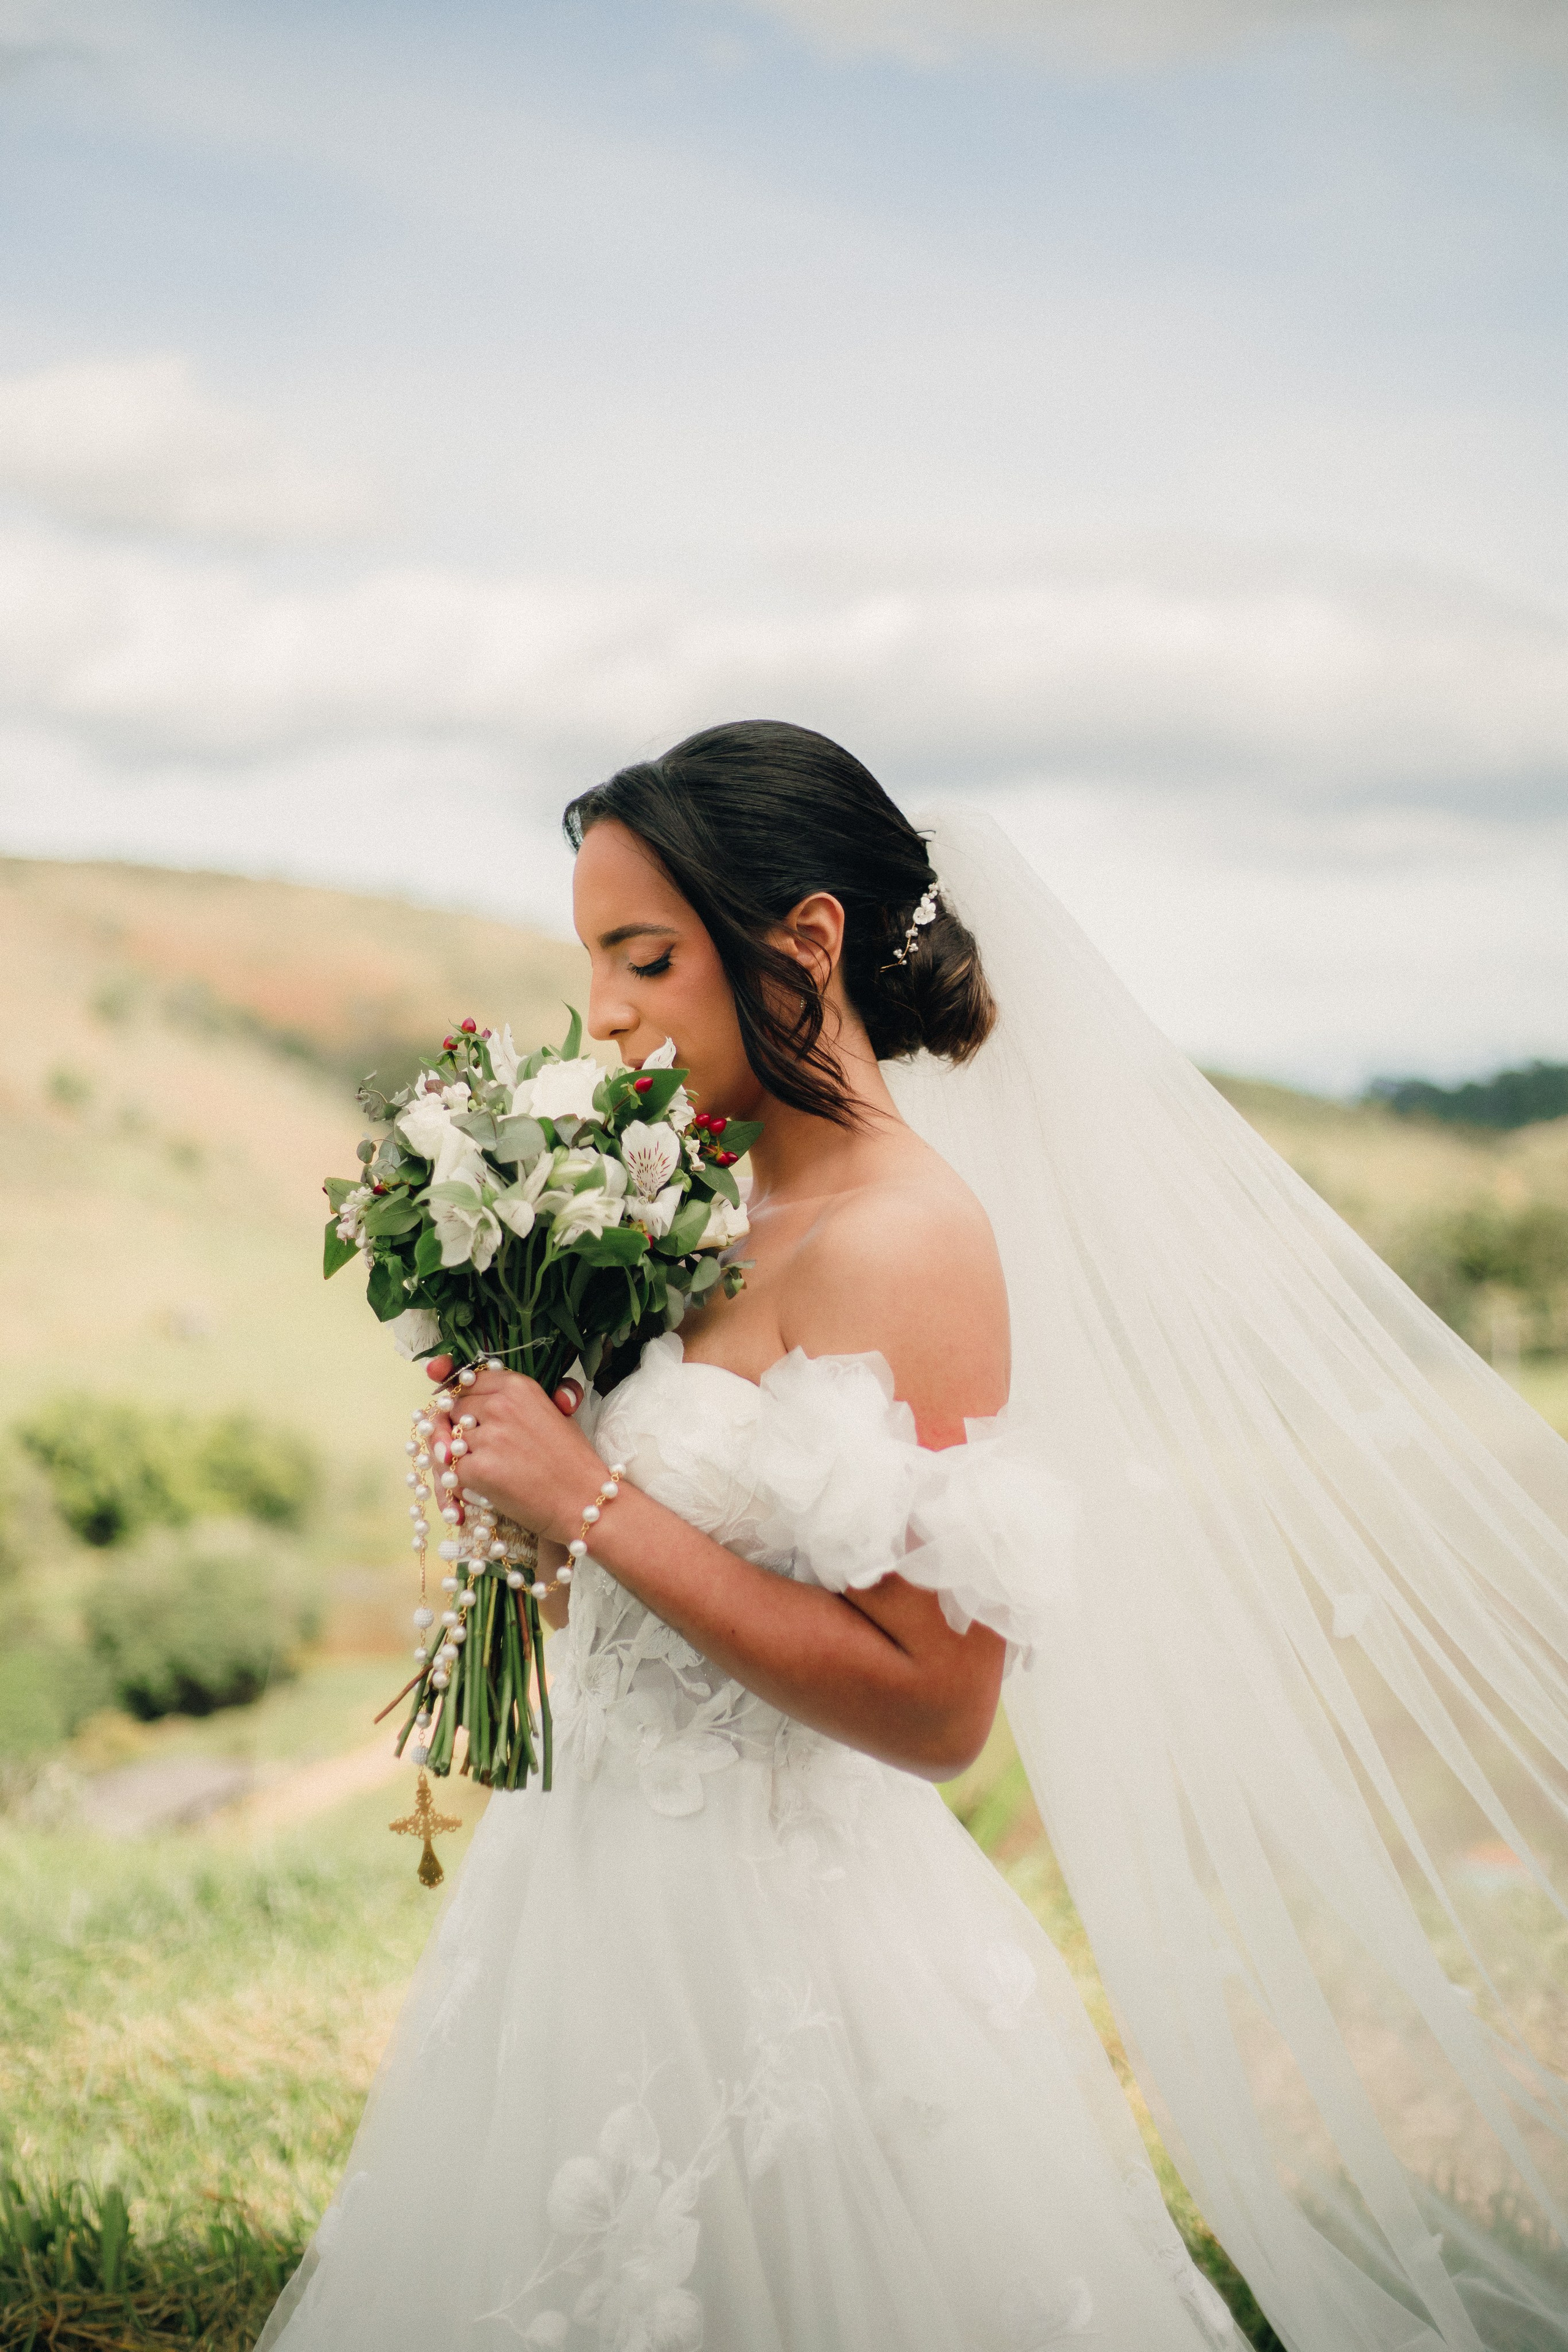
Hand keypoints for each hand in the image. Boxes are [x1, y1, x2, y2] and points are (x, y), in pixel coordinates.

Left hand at [424, 1357, 604, 1542]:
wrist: (585, 1501)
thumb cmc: (572, 1461)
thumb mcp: (552, 1413)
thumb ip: (514, 1401)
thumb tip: (477, 1396)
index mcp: (517, 1387)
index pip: (468, 1382)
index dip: (466, 1401)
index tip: (468, 1416)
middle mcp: (500, 1405)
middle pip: (454, 1410)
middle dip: (460, 1429)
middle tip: (479, 1450)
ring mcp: (488, 1437)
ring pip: (449, 1442)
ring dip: (459, 1458)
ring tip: (484, 1474)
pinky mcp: (478, 1469)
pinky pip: (451, 1471)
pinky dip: (462, 1484)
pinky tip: (483, 1490)